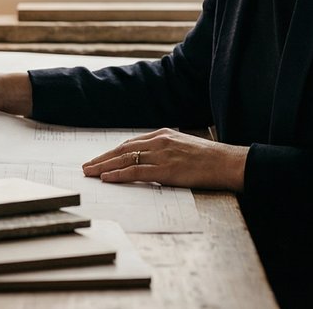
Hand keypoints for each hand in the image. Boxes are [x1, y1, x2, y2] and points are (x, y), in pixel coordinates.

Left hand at [82, 128, 248, 190]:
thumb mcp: (184, 146)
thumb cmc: (209, 158)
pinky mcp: (165, 170)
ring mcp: (161, 155)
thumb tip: (151, 160)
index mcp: (163, 134)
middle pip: (122, 150)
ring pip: (125, 160)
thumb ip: (166, 150)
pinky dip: (119, 175)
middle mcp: (159, 141)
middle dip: (102, 159)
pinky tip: (106, 178)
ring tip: (90, 173)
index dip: (112, 152)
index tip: (100, 158)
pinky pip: (136, 172)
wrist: (226, 162)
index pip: (130, 143)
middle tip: (86, 167)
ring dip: (104, 167)